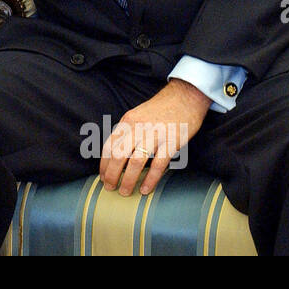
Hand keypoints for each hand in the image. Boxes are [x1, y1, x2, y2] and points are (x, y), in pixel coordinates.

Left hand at [99, 79, 209, 195]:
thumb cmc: (161, 109)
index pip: (109, 145)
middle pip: (118, 155)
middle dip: (111, 174)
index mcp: (127, 122)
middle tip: (109, 187)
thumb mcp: (137, 115)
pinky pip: (158, 164)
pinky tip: (145, 190)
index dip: (103, 164)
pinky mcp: (171, 141)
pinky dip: (150, 179)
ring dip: (127, 180)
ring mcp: (155, 135)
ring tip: (124, 192)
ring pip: (135, 161)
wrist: (185, 97)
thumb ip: (127, 132)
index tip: (102, 176)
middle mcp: (138, 128)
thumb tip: (117, 153)